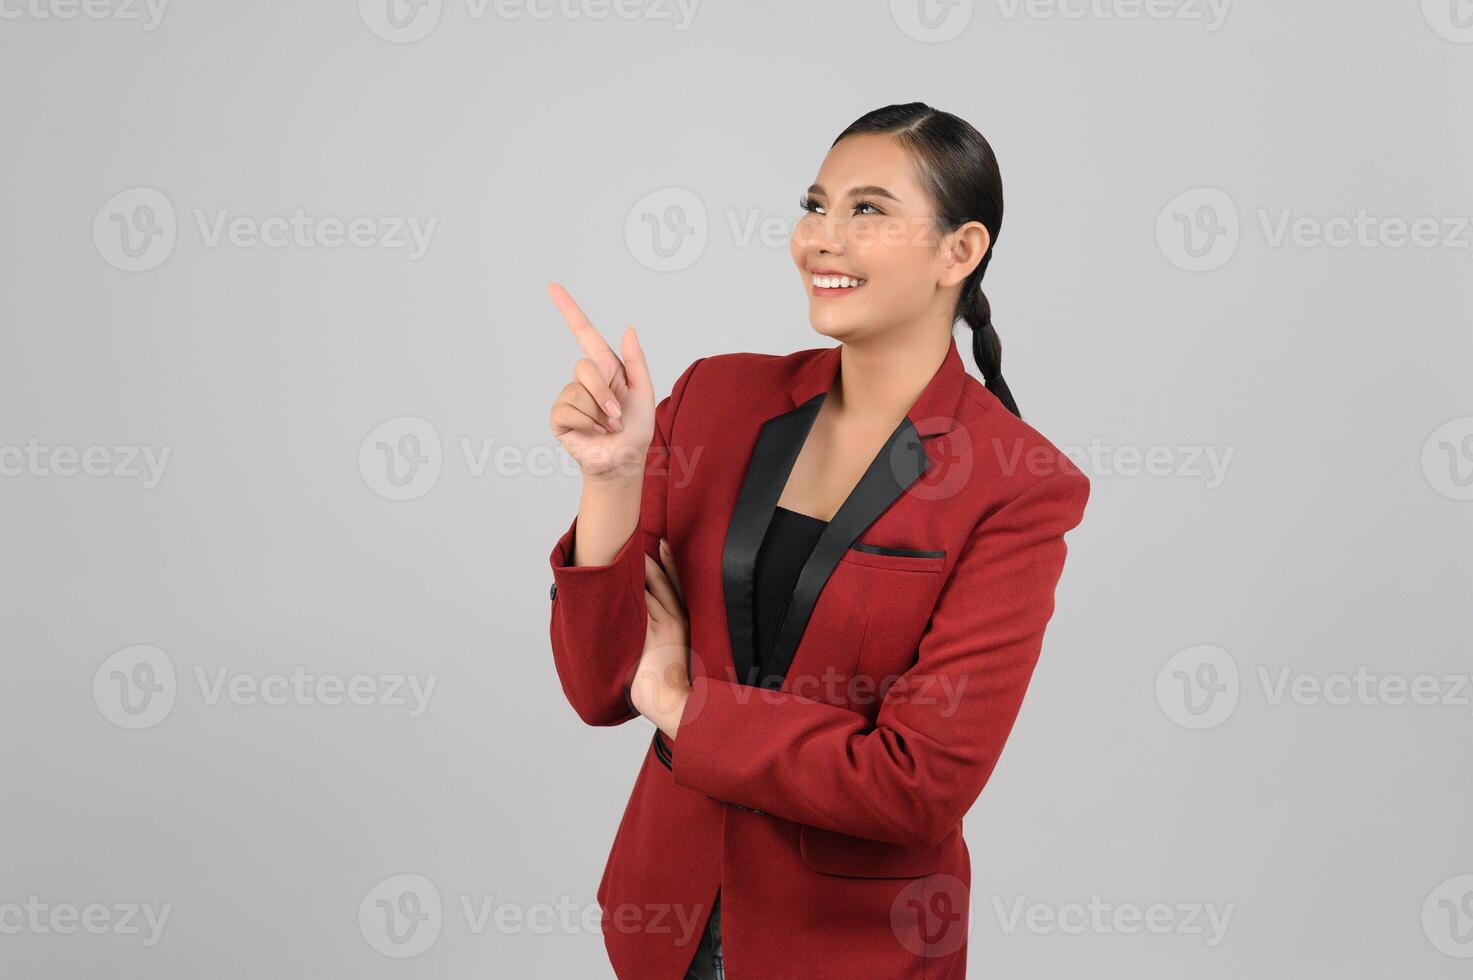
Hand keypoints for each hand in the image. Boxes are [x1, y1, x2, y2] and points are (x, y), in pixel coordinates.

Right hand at [546, 282, 655, 482]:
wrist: (625, 460)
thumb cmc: (636, 429)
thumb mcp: (644, 392)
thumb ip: (636, 360)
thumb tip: (629, 328)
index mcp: (606, 368)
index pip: (583, 332)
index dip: (569, 309)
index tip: (552, 286)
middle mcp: (584, 379)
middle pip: (585, 366)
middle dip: (605, 392)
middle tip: (617, 414)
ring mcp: (570, 397)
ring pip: (578, 391)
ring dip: (599, 412)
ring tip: (607, 426)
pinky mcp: (559, 417)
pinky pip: (568, 408)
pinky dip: (586, 422)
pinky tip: (592, 432)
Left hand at [631, 538, 690, 738]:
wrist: (675, 703)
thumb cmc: (672, 686)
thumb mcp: (676, 654)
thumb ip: (666, 637)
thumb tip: (650, 625)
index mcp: (684, 623)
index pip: (676, 584)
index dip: (669, 563)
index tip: (662, 544)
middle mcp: (675, 620)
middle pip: (659, 581)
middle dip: (646, 561)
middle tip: (633, 541)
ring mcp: (662, 626)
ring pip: (644, 590)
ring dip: (631, 573)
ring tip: (617, 554)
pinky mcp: (649, 635)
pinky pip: (636, 607)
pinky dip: (626, 592)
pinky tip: (614, 579)